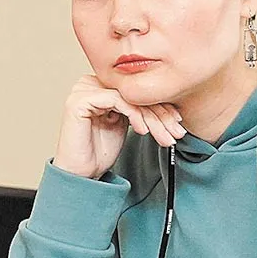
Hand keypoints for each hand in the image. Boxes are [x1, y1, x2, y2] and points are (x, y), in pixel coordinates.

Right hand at [52, 77, 185, 178]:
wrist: (82, 174)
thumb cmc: (100, 151)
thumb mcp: (127, 124)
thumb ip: (140, 108)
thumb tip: (169, 102)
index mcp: (100, 86)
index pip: (135, 90)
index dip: (160, 105)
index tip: (177, 121)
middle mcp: (90, 83)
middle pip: (133, 92)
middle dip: (159, 114)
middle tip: (175, 132)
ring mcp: (82, 90)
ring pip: (128, 96)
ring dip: (151, 118)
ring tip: (162, 136)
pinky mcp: (79, 101)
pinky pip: (116, 100)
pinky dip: (134, 114)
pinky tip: (142, 130)